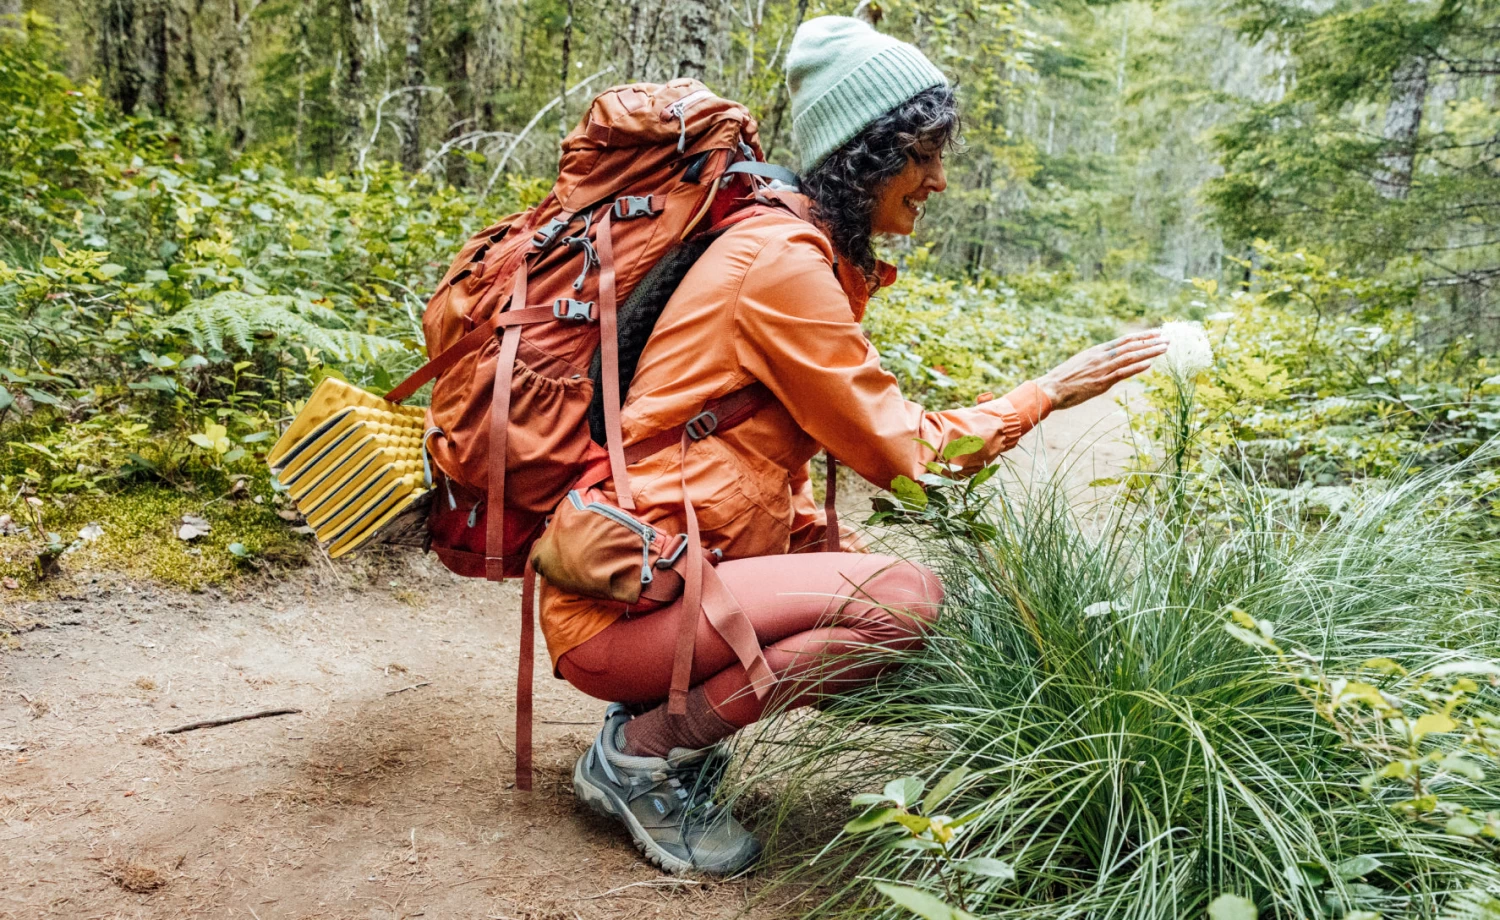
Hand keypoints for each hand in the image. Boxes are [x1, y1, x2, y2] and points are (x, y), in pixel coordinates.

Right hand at [1035, 331, 1166, 411]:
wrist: (1051, 388)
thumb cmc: (1063, 379)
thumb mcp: (1081, 364)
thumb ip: (1096, 362)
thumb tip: (1108, 362)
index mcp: (1097, 351)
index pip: (1124, 340)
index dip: (1142, 336)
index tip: (1156, 333)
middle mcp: (1101, 357)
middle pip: (1131, 346)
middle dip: (1151, 341)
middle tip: (1167, 338)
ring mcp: (1102, 369)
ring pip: (1130, 357)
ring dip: (1149, 352)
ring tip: (1164, 348)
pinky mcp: (1101, 382)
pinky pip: (1122, 372)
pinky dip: (1136, 367)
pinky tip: (1149, 363)